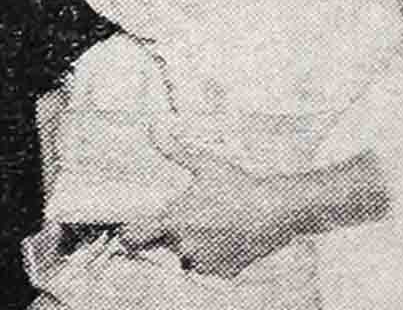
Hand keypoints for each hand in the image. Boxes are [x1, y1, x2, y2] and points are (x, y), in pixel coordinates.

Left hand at [118, 134, 290, 278]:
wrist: (275, 209)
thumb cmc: (239, 186)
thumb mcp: (204, 164)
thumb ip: (175, 150)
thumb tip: (155, 130)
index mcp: (175, 220)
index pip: (138, 234)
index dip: (131, 231)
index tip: (127, 228)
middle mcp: (187, 246)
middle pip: (167, 241)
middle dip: (174, 229)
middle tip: (195, 211)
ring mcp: (206, 262)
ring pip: (189, 254)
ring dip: (194, 242)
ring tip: (213, 220)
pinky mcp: (225, 272)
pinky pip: (211, 264)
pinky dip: (215, 253)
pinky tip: (226, 234)